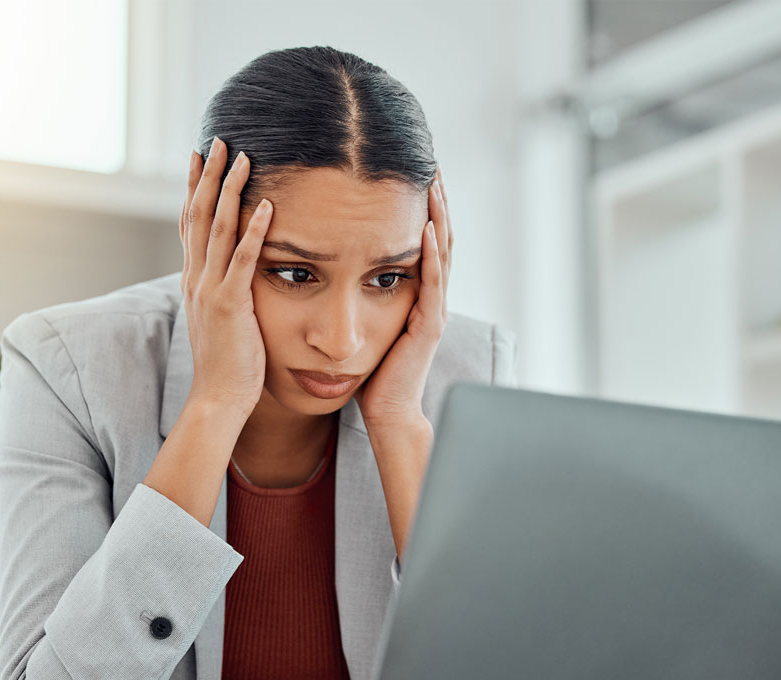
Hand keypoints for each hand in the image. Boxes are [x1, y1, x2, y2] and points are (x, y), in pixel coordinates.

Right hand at [179, 136, 272, 417]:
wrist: (218, 399)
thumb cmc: (229, 364)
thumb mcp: (223, 320)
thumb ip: (227, 292)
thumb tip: (235, 277)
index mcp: (195, 281)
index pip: (191, 224)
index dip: (195, 188)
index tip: (202, 157)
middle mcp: (196, 279)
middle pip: (198, 215)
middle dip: (210, 175)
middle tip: (221, 140)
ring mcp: (210, 291)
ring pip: (217, 228)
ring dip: (230, 190)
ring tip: (244, 157)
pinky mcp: (229, 305)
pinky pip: (242, 260)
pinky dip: (254, 231)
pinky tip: (268, 205)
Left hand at [355, 167, 452, 432]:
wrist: (388, 412)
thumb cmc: (373, 374)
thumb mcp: (367, 325)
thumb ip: (363, 297)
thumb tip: (339, 270)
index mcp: (416, 295)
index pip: (423, 242)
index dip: (423, 208)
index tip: (414, 175)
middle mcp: (431, 298)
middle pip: (439, 238)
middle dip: (436, 201)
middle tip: (432, 165)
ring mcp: (433, 310)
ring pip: (441, 253)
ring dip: (438, 217)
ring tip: (434, 184)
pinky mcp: (428, 325)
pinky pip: (432, 282)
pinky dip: (430, 254)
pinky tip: (425, 229)